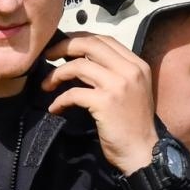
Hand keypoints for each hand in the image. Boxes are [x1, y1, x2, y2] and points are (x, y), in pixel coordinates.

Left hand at [43, 33, 157, 174]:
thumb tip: (81, 60)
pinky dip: (60, 100)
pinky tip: (55, 107)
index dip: (80, 38)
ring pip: (78, 66)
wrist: (143, 151)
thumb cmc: (134, 124)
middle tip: (48, 56)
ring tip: (47, 85)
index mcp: (137, 65)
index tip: (64, 46)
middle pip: (89, 45)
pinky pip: (73, 93)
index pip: (105, 39)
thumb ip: (113, 72)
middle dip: (64, 47)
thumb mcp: (131, 90)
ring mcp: (118, 85)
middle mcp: (129, 70)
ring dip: (57, 74)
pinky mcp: (105, 102)